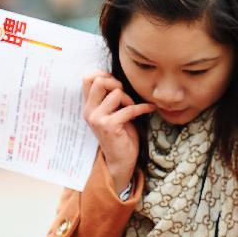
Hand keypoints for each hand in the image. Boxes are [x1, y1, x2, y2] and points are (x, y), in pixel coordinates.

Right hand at [82, 71, 154, 193]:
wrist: (120, 161)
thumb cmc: (120, 136)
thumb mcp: (112, 113)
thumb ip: (110, 98)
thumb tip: (117, 79)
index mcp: (88, 107)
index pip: (87, 78)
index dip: (103, 75)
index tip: (116, 84)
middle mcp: (89, 111)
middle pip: (98, 80)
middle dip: (116, 83)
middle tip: (125, 96)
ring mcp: (98, 119)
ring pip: (115, 92)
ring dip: (128, 99)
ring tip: (132, 108)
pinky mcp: (109, 126)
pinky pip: (129, 108)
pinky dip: (142, 108)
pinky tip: (150, 109)